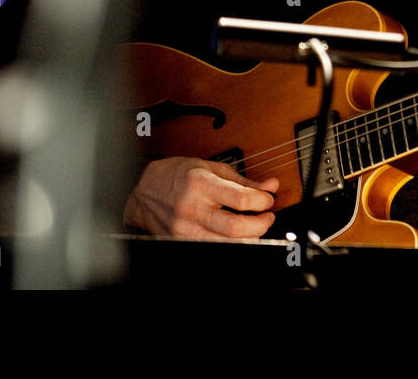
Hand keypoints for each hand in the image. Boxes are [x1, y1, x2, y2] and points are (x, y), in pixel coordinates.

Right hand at [123, 156, 279, 238]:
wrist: (145, 191)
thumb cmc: (178, 175)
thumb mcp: (211, 168)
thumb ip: (244, 180)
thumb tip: (271, 186)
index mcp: (200, 184)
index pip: (241, 200)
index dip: (263, 201)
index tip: (268, 200)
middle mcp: (192, 208)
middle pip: (236, 228)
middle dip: (261, 225)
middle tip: (268, 217)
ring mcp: (185, 229)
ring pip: (226, 244)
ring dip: (249, 238)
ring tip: (255, 228)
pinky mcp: (181, 242)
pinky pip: (213, 249)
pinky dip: (230, 245)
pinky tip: (237, 237)